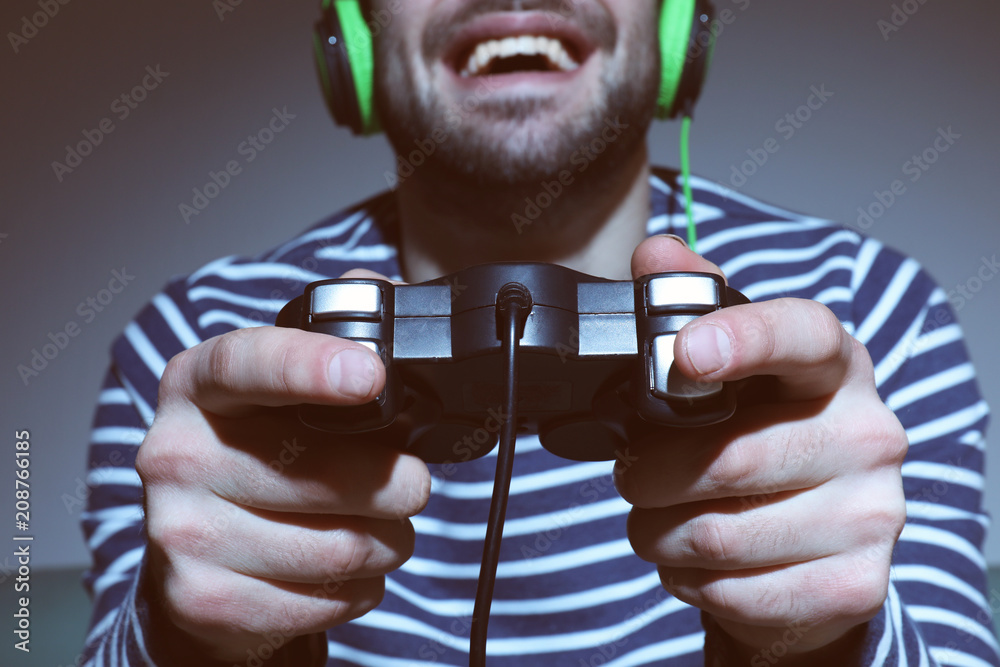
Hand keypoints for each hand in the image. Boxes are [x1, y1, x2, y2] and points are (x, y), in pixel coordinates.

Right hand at [135, 270, 429, 661]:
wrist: (194, 553)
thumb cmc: (256, 455)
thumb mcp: (277, 390)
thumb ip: (333, 338)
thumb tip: (393, 295)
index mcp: (199, 386)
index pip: (247, 365)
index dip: (310, 367)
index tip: (370, 373)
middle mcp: (176, 454)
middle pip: (322, 474)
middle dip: (398, 484)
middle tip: (410, 483)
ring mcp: (182, 532)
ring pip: (339, 545)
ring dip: (390, 540)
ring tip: (384, 527)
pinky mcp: (205, 598)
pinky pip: (328, 599)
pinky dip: (363, 586)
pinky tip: (350, 568)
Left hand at [617, 236, 906, 658]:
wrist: (814, 548)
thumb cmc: (762, 442)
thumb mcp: (734, 372)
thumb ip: (693, 309)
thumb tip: (652, 256)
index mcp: (835, 367)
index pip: (802, 335)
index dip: (742, 341)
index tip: (684, 354)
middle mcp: (868, 435)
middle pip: (730, 458)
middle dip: (651, 474)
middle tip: (634, 474)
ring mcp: (871, 515)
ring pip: (718, 534)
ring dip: (658, 533)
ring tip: (660, 520)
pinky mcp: (853, 584)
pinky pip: (732, 590)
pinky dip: (688, 579)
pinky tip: (695, 561)